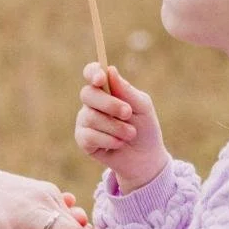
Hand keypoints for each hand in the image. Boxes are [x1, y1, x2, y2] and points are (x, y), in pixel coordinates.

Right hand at [75, 63, 166, 195]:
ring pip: (91, 117)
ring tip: (130, 133)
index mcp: (106, 89)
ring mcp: (85, 120)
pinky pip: (89, 136)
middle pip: (88, 94)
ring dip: (115, 127)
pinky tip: (119, 144)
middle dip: (109, 104)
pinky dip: (109, 140)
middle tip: (128, 113)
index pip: (92, 73)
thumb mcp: (142, 107)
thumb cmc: (145, 128)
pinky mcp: (83, 139)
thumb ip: (127, 91)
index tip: (100, 78)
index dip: (92, 72)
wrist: (146, 157)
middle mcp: (92, 103)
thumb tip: (110, 70)